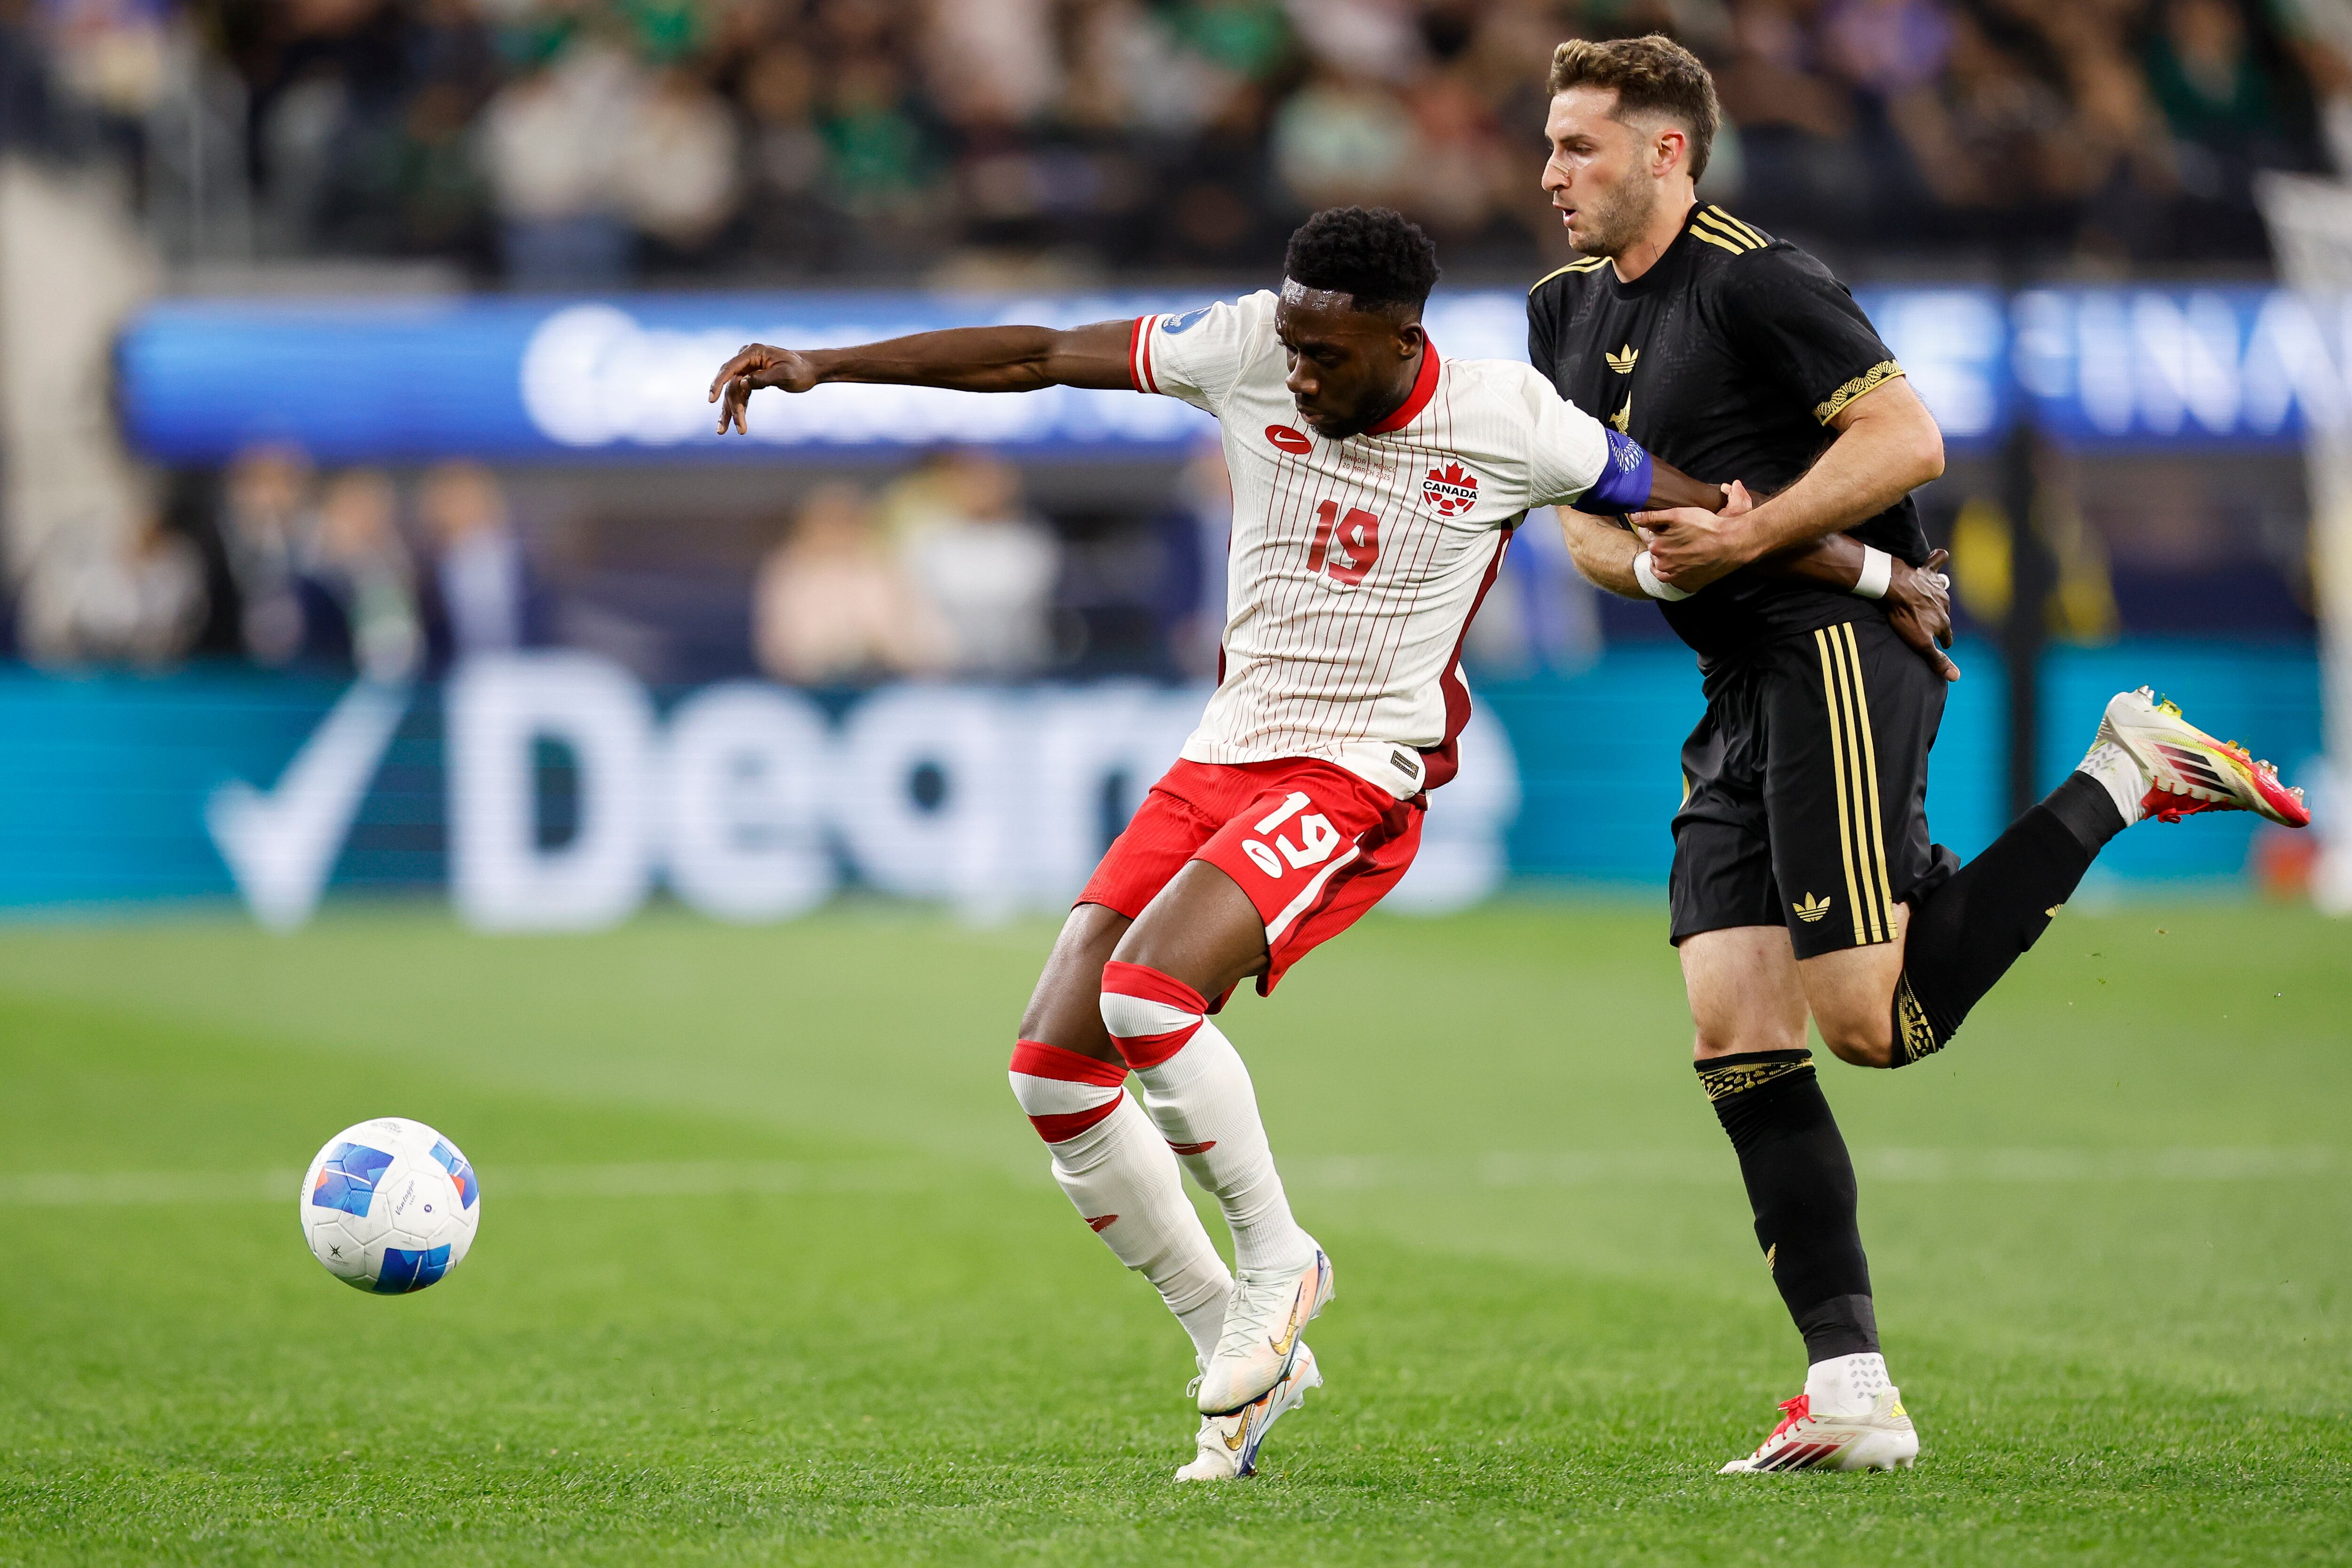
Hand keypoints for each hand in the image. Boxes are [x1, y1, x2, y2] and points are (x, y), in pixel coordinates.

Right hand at [707, 343, 821, 434]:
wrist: (810, 369)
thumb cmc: (800, 370)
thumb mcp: (784, 374)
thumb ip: (763, 378)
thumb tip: (742, 384)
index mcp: (752, 352)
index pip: (730, 368)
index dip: (719, 383)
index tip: (711, 400)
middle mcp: (746, 359)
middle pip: (730, 384)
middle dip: (729, 407)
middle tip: (735, 428)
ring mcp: (747, 369)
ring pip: (733, 392)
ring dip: (730, 412)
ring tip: (723, 432)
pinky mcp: (750, 379)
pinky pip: (740, 395)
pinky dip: (738, 409)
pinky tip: (737, 424)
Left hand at [1633, 479, 1756, 592]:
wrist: (1731, 543)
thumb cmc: (1706, 526)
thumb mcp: (1678, 515)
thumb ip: (1652, 516)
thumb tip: (1632, 517)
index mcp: (1656, 547)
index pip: (1647, 536)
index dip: (1657, 529)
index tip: (1669, 527)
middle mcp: (1662, 565)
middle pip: (1655, 552)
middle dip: (1662, 544)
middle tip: (1680, 537)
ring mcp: (1674, 578)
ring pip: (1663, 567)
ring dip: (1668, 559)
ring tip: (1684, 549)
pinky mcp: (1687, 585)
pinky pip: (1675, 580)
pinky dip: (1676, 573)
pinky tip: (1685, 563)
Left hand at [1885, 548, 1958, 681]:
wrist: (1894, 586)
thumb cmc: (1904, 616)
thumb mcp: (1920, 643)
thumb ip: (1937, 659)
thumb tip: (1956, 677)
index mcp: (1942, 622)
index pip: (1947, 636)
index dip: (1945, 642)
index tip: (1945, 644)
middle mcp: (1943, 604)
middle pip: (1944, 614)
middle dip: (1941, 619)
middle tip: (1934, 621)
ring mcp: (1935, 587)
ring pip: (1942, 591)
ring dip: (1940, 595)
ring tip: (1935, 598)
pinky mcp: (1926, 571)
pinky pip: (1936, 562)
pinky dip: (1939, 559)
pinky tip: (1941, 555)